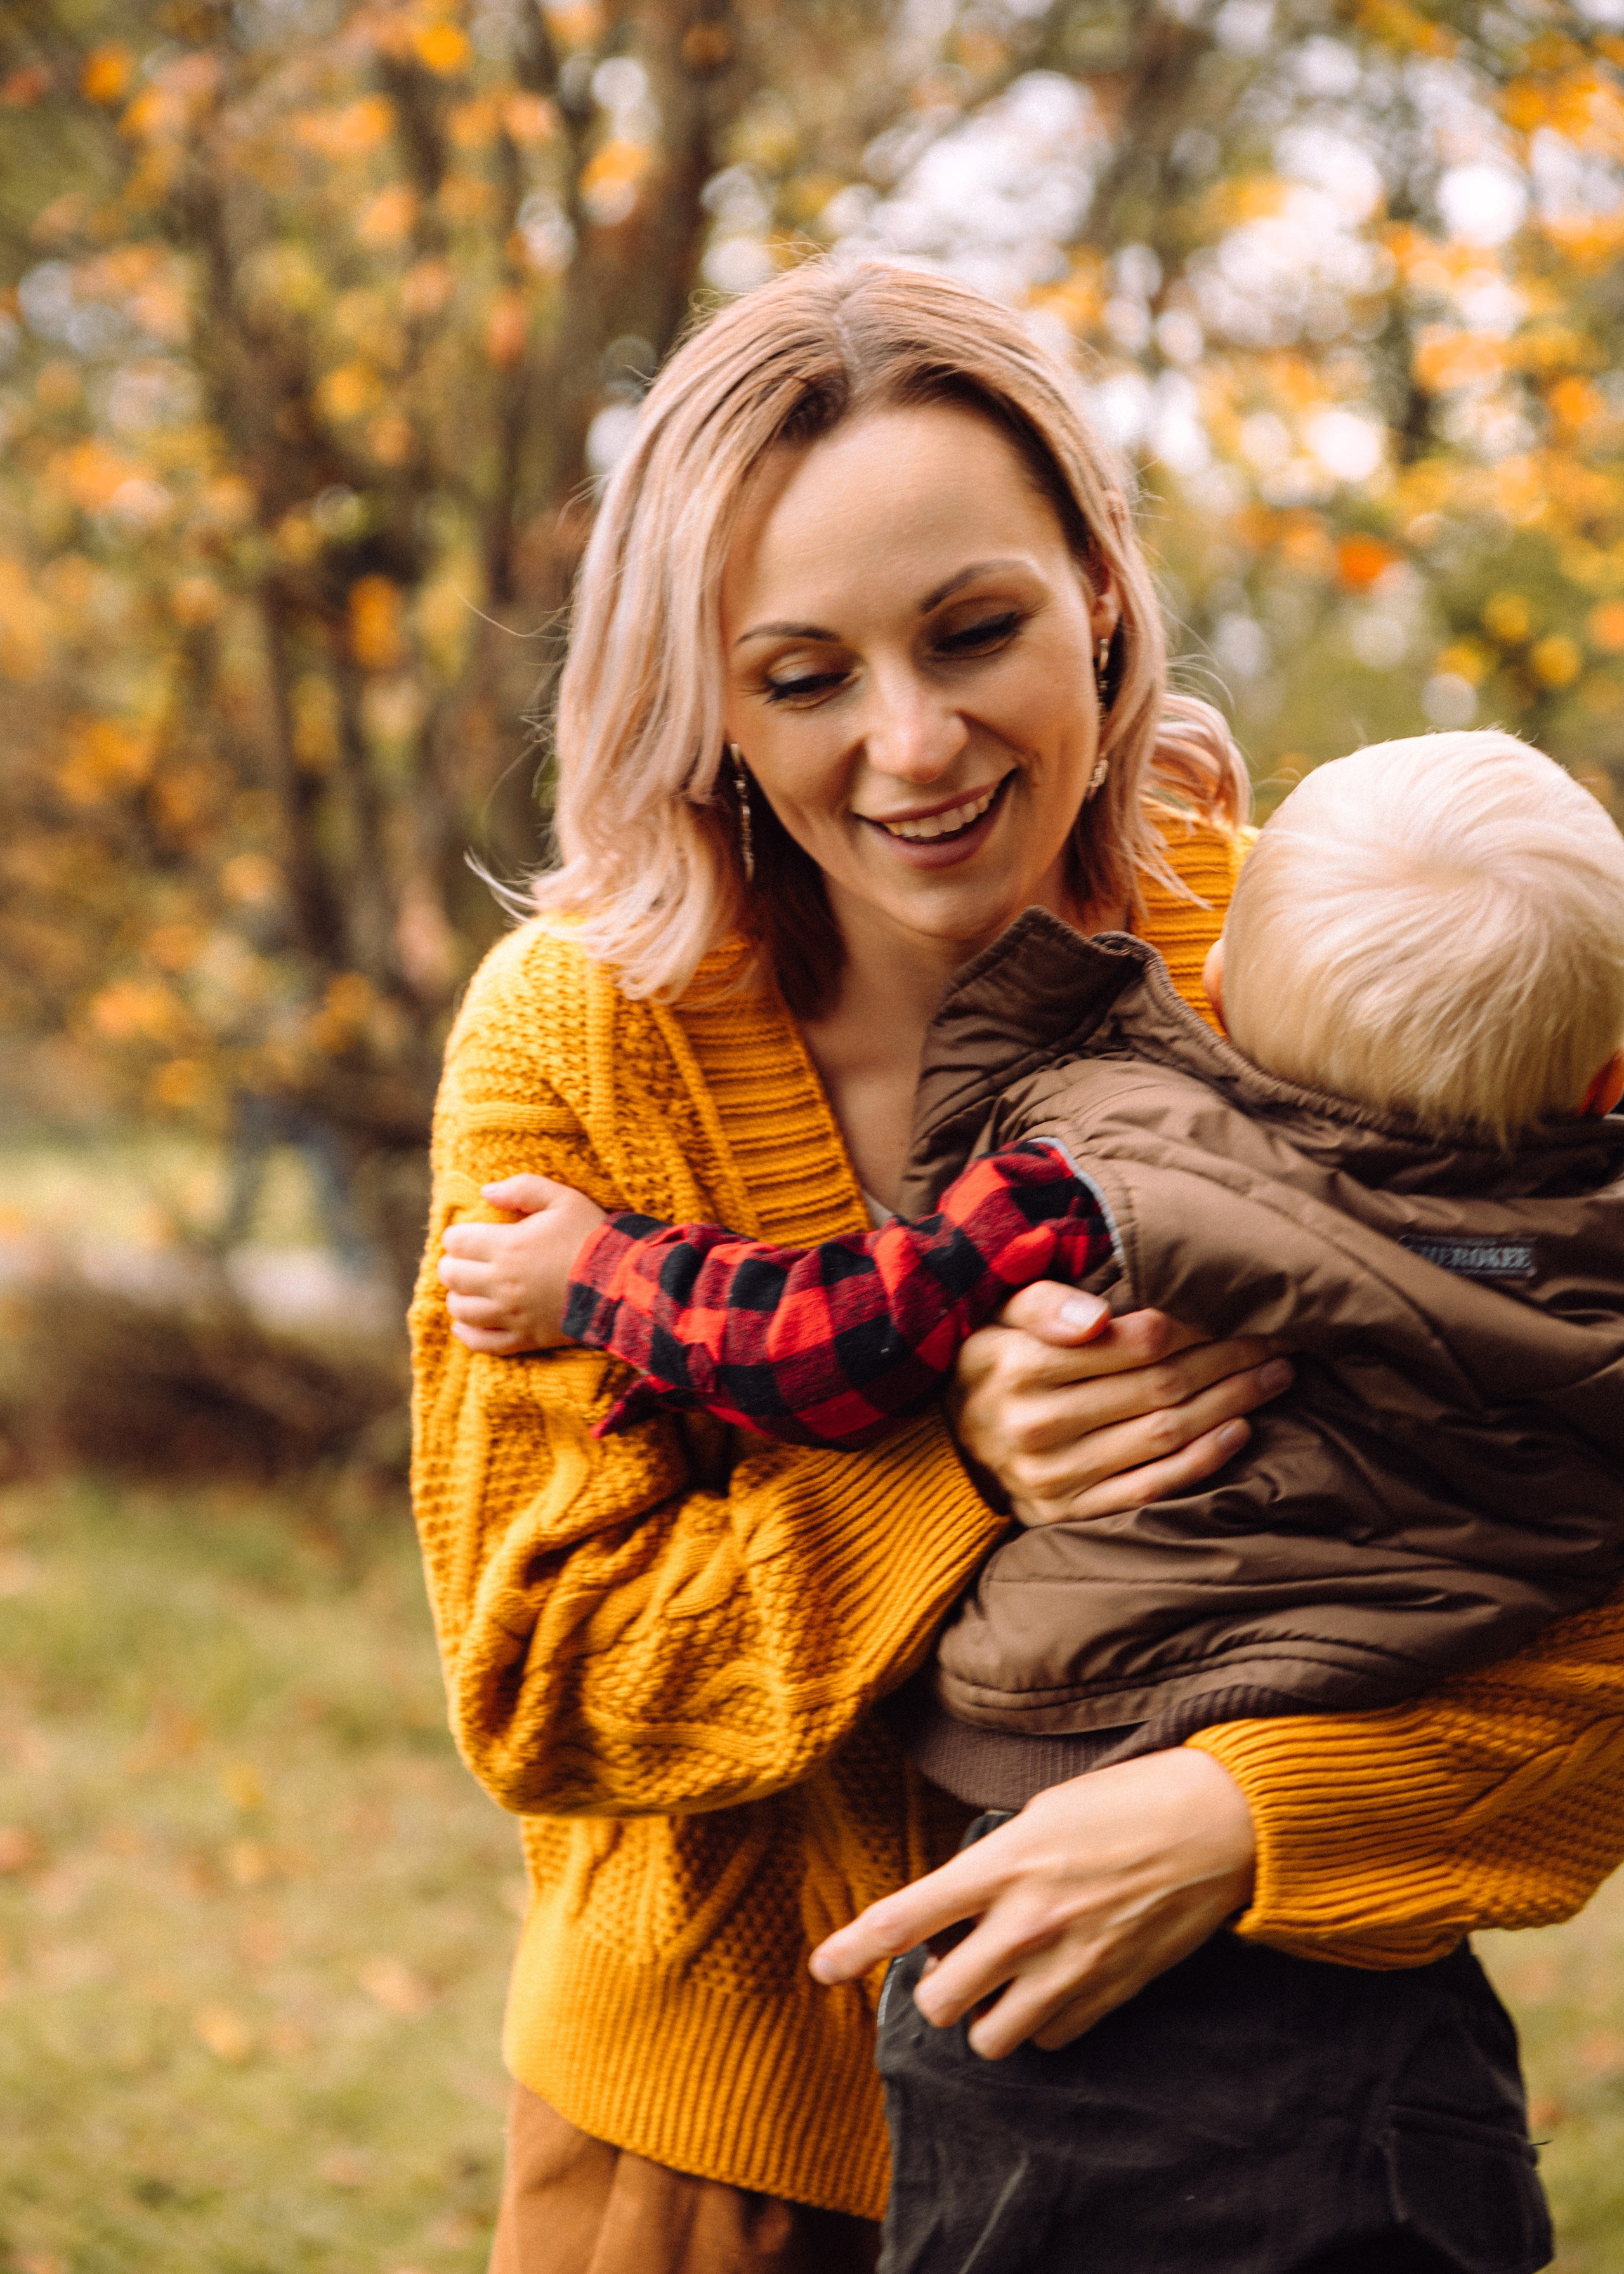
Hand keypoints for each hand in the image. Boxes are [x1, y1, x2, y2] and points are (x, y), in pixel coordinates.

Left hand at [437, 1174, 606, 1354]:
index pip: (456, 1242)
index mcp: (506, 1246)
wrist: (623, 1282)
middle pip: (451, 1276)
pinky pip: (483, 1343)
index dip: (457, 1236)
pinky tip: (464, 1325)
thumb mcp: (562, 1198)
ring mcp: (511, 1314)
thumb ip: (522, 1189)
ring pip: (461, 1310)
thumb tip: (486, 1191)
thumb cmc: (591, 1236)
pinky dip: (467, 1334)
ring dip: (458, 1297)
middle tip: (465, 1260)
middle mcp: (501, 1283)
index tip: (468, 1235)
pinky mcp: (525, 1338)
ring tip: (468, 1289)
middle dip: (452, 1265)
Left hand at [810, 1748, 1254, 2055]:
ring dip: (988, 2017)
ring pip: (990, 2038)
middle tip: (956, 1965)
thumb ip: (993, 1867)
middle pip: (939, 2001)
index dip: (852, 1950)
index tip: (822, 1969)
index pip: (905, 1918)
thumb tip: (960, 1908)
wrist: (1214, 1825)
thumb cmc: (1125, 1804)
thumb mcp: (1042, 1815)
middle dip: (936, 1992)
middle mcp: (1028, 1923)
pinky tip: (1057, 1985)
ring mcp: (1070, 1966)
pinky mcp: (1110, 1995)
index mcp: (1003, 1865)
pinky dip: (1042, 2023)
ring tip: (1007, 1983)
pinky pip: (1048, 2041)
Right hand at [950, 1281, 1291, 1524]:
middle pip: (1161, 1385)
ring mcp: (1052, 1476)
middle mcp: (1034, 1424)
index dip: (1197, 1322)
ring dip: (1232, 1401)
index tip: (1237, 1308)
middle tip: (1276, 1337)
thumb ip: (1042, 1302)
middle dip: (1229, 1357)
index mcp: (1017, 1364)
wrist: (947, 1444)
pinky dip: (1203, 1459)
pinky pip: (1151, 1487)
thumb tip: (1096, 1315)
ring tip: (1275, 1374)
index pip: (1135, 1340)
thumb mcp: (997, 1317)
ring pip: (1166, 1433)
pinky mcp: (1067, 1515)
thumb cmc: (990, 1364)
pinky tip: (1241, 1429)